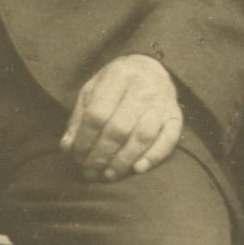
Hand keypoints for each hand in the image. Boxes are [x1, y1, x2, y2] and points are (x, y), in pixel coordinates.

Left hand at [62, 55, 182, 180]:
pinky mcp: (176, 116)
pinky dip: (154, 156)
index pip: (97, 114)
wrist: (151, 69)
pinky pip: (169, 139)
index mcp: (118, 75)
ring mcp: (162, 102)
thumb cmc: (116, 84)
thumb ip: (79, 117)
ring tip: (108, 175)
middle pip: (119, 128)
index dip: (85, 140)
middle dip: (101, 155)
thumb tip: (67, 147)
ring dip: (123, 160)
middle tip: (90, 172)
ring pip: (142, 136)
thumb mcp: (93, 90)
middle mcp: (143, 87)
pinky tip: (138, 169)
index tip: (77, 158)